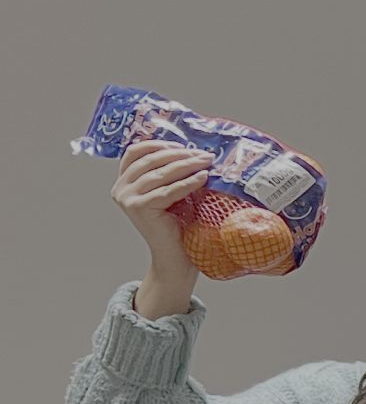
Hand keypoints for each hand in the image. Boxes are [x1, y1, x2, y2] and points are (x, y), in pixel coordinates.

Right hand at [112, 141, 210, 318]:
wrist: (177, 259)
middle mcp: (120, 188)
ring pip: (159, 173)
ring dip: (186, 165)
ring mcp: (127, 198)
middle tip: (205, 154)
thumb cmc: (180, 226)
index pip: (136, 152)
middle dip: (180, 154)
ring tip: (207, 162)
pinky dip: (187, 182)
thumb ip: (172, 174)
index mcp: (124, 181)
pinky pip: (167, 190)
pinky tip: (203, 178)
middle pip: (150, 160)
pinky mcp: (138, 208)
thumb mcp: (173, 194)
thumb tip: (195, 150)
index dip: (160, 145)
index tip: (185, 145)